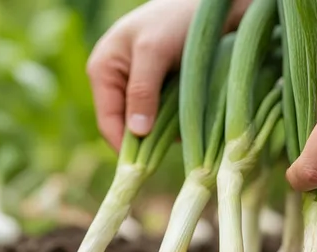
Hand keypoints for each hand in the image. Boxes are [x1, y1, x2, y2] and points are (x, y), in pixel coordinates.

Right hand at [87, 0, 249, 150]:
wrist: (212, 2)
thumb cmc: (176, 17)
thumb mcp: (154, 52)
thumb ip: (143, 91)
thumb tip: (137, 133)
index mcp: (104, 70)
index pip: (108, 122)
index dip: (125, 147)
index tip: (146, 169)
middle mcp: (119, 81)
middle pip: (128, 127)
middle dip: (149, 141)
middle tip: (175, 152)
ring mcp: (143, 87)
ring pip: (150, 125)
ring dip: (168, 133)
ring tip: (189, 133)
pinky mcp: (165, 89)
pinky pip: (167, 116)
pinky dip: (180, 122)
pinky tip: (196, 121)